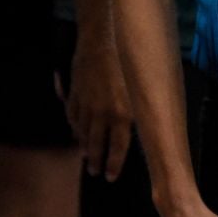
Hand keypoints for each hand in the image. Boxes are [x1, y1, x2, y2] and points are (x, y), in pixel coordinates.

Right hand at [68, 42, 131, 179]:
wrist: (103, 39)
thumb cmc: (128, 62)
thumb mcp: (141, 89)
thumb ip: (139, 111)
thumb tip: (145, 129)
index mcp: (122, 113)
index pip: (117, 148)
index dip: (113, 165)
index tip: (111, 177)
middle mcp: (102, 113)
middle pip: (96, 145)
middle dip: (96, 161)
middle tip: (95, 172)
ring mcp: (86, 105)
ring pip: (82, 133)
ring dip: (84, 147)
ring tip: (87, 157)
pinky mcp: (75, 95)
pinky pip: (72, 117)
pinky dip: (74, 128)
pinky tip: (76, 134)